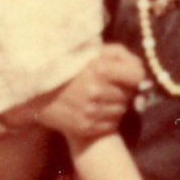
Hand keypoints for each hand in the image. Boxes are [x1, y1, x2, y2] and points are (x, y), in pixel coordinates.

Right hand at [27, 44, 143, 137]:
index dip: (134, 75)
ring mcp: (91, 112)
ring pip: (122, 111)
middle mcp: (97, 91)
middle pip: (130, 95)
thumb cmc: (70, 68)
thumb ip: (120, 54)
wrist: (38, 92)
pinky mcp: (86, 127)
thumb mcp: (92, 52)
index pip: (137, 75)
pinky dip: (107, 119)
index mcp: (100, 70)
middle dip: (123, 90)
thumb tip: (141, 70)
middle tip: (108, 86)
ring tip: (99, 98)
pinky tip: (94, 110)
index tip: (128, 75)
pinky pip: (111, 125)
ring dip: (115, 105)